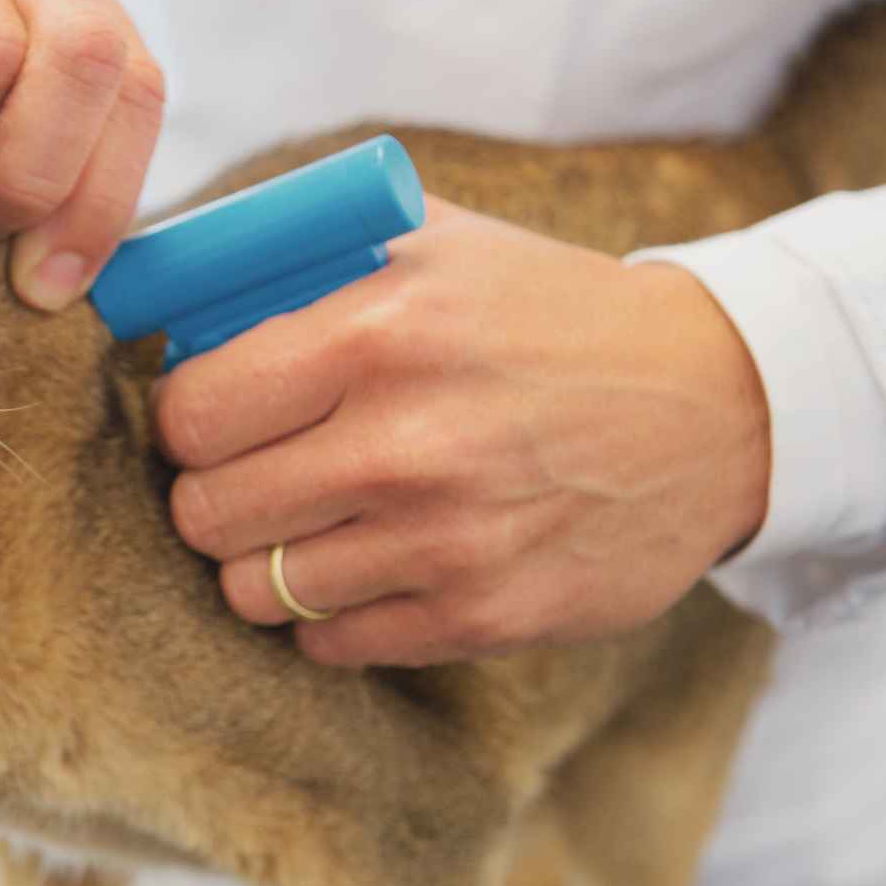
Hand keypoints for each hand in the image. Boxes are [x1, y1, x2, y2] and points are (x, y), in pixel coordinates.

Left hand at [154, 198, 771, 665]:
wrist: (717, 404)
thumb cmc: (547, 314)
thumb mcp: (434, 241)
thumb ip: (300, 254)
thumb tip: (168, 286)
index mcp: (381, 333)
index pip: (191, 412)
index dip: (186, 418)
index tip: (212, 417)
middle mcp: (407, 443)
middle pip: (206, 512)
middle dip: (213, 492)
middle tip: (251, 474)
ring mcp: (448, 542)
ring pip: (255, 591)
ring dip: (265, 560)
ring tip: (308, 522)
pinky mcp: (485, 617)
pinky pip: (331, 643)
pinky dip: (330, 612)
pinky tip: (371, 562)